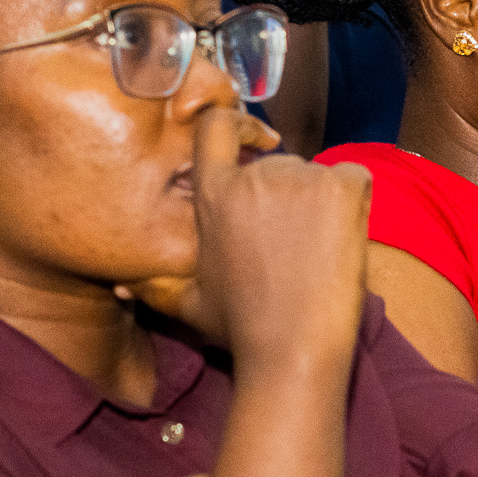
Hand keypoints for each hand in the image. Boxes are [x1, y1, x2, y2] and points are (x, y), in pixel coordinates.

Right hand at [119, 109, 369, 362]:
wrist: (292, 350)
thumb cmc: (241, 330)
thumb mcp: (187, 305)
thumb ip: (155, 287)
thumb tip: (123, 287)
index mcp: (214, 195)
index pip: (215, 127)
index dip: (235, 127)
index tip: (252, 143)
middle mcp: (253, 177)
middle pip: (275, 164)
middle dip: (286, 196)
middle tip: (293, 246)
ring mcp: (300, 178)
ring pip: (315, 175)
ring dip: (320, 203)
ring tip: (316, 253)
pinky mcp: (341, 187)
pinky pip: (355, 177)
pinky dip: (354, 201)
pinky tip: (343, 238)